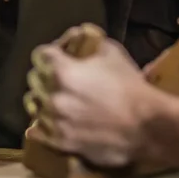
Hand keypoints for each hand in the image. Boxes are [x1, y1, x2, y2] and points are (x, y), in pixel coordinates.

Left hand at [25, 36, 160, 167]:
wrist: (145, 125)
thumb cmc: (130, 86)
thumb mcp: (112, 53)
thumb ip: (90, 41)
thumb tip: (79, 36)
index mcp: (62, 71)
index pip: (40, 54)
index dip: (51, 52)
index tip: (60, 55)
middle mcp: (52, 95)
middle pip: (33, 79)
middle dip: (44, 74)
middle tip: (60, 76)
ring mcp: (54, 121)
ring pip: (33, 105)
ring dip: (43, 99)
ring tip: (57, 99)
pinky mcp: (60, 141)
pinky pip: (37, 132)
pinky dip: (40, 125)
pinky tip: (48, 120)